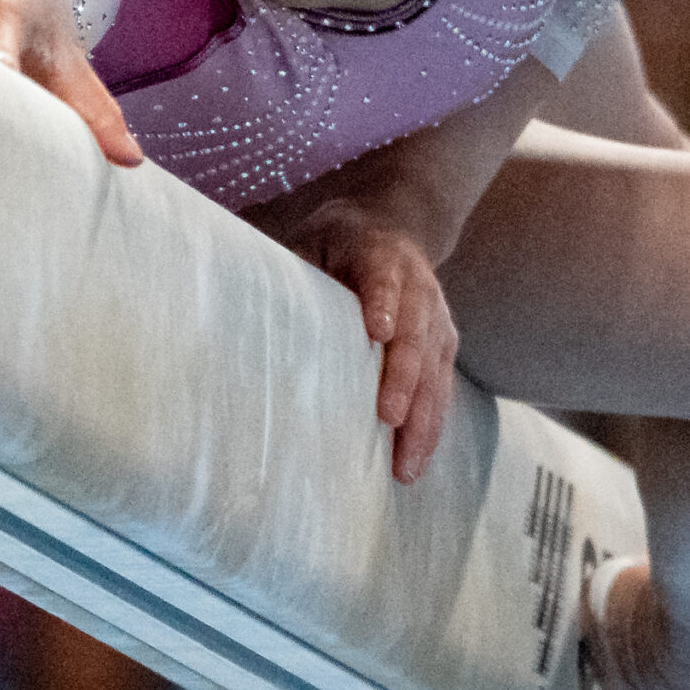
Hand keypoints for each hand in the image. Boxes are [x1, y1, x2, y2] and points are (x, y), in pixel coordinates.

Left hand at [283, 199, 457, 483]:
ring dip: (423, 418)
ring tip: (406, 466)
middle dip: (404, 378)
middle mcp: (418, 285)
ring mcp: (437, 316)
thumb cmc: (335, 243)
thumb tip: (244, 313)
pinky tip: (415, 459)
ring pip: (436, 369)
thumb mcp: (309, 241)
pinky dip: (431, 424)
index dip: (382, 302)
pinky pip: (442, 386)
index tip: (377, 331)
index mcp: (381, 254)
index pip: (384, 278)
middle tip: (389, 418)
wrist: (393, 223)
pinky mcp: (445, 342)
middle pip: (416, 334)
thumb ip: (288, 272)